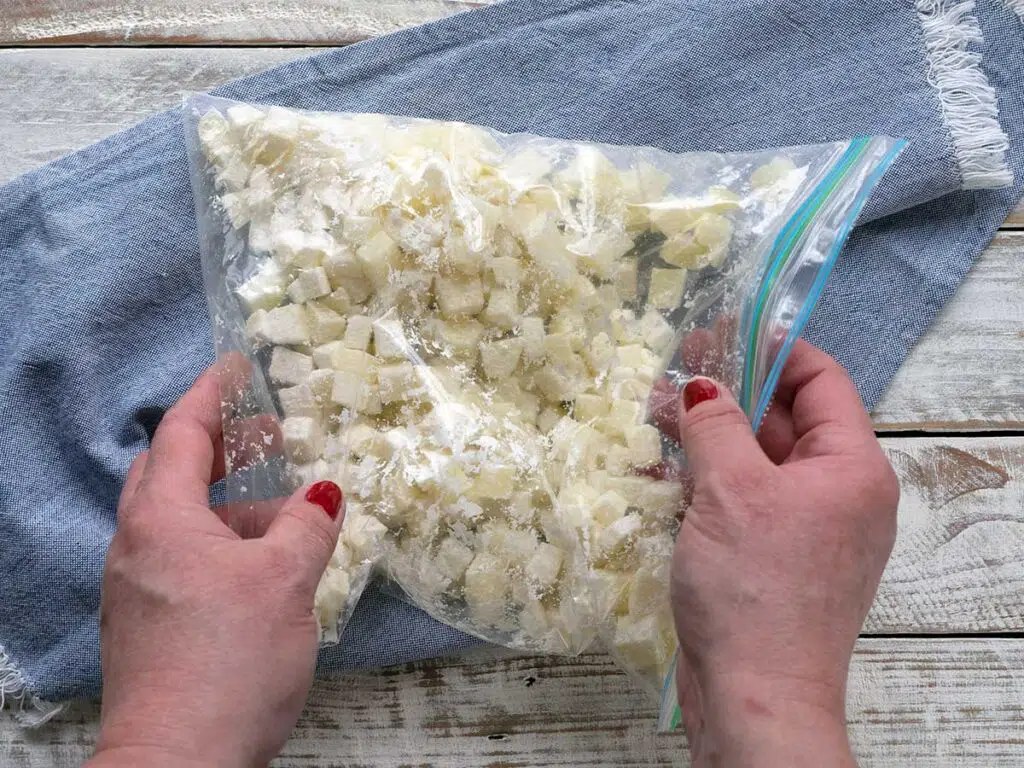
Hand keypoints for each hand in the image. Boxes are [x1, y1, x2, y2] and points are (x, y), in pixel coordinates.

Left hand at [86, 360, 344, 767]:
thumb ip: (307, 527)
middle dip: (217, 446)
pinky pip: (180, 558)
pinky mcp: (148, 623)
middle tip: (266, 435)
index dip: (211, 393)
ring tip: (281, 507)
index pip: (181, 434)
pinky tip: (261, 565)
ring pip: (178, 520)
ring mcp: (136, 587)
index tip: (237, 365)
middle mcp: (136, 545)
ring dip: (225, 501)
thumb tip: (325, 495)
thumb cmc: (229, 659)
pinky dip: (219, 541)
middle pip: (169, 472)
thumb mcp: (285, 583)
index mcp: (160, 520)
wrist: (177, 763)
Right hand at [666, 340, 898, 765]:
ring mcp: (804, 529)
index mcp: (850, 467)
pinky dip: (704, 482)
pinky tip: (656, 471)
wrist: (755, 698)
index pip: (820, 380)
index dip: (772, 347)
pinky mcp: (771, 558)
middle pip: (782, 419)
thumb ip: (715, 424)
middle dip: (725, 394)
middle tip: (669, 374)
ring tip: (651, 419)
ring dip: (706, 439)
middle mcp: (837, 494)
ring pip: (754, 461)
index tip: (720, 329)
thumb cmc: (754, 588)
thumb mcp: (732, 490)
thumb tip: (701, 384)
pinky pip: (740, 501)